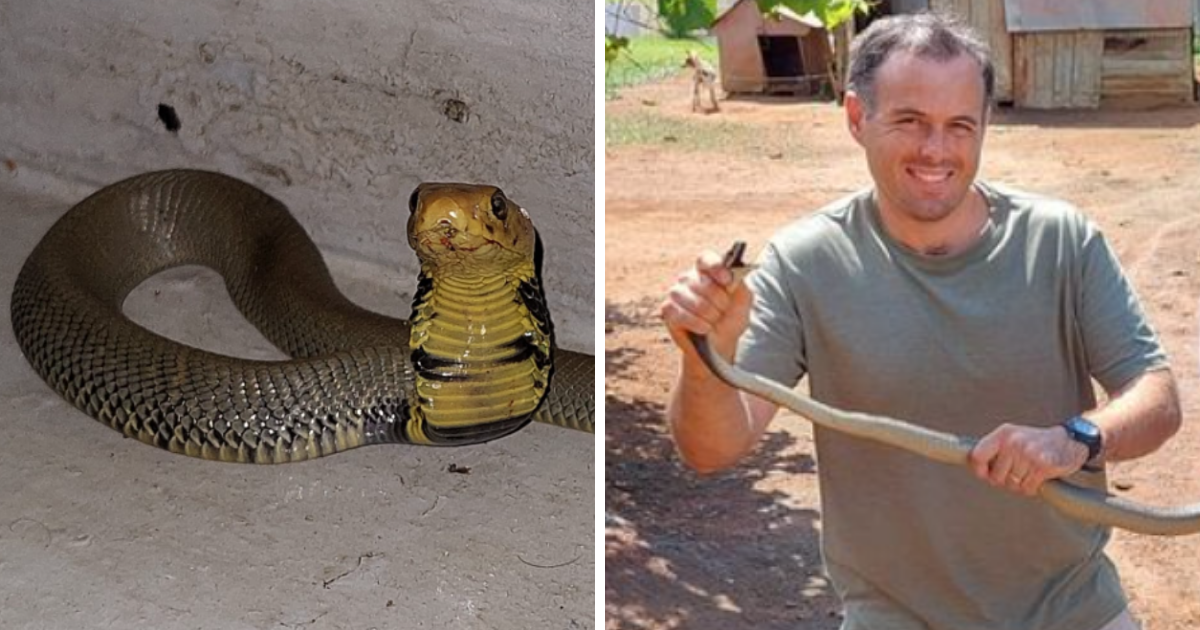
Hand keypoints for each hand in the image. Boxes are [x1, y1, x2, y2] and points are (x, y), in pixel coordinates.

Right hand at [660, 249, 753, 362]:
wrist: (720, 344)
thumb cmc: (730, 319)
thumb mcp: (743, 301)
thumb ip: (740, 285)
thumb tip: (731, 275)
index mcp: (706, 271)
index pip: (705, 259)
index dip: (716, 267)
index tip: (727, 281)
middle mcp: (688, 278)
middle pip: (702, 282)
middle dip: (719, 301)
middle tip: (723, 311)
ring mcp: (675, 293)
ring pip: (693, 300)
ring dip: (709, 315)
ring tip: (714, 322)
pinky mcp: (667, 310)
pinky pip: (681, 314)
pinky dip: (696, 324)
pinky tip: (704, 328)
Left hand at [968, 424, 1090, 495]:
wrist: (1071, 440)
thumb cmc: (1038, 442)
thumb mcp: (1013, 437)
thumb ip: (994, 449)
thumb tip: (974, 467)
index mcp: (1003, 434)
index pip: (977, 456)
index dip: (979, 470)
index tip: (985, 475)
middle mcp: (1014, 442)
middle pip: (995, 477)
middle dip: (1005, 480)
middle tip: (1017, 473)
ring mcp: (1028, 453)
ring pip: (1012, 484)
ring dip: (1020, 485)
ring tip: (1029, 473)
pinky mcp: (1043, 465)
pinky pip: (1027, 488)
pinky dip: (1032, 488)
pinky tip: (1038, 478)